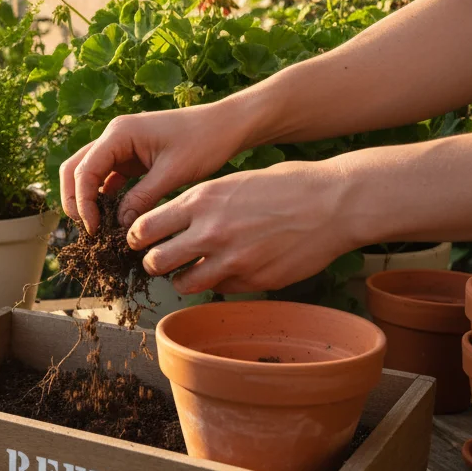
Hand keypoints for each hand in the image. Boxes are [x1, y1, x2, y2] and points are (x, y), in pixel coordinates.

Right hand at [58, 98, 258, 233]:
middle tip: (86, 229)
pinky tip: (112, 217)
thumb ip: (142, 198)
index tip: (93, 229)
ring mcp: (120, 145)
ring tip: (97, 227)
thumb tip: (120, 225)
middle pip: (75, 168)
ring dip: (87, 198)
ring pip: (88, 173)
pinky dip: (104, 196)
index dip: (83, 202)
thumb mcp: (173, 173)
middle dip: (75, 199)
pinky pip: (106, 177)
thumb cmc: (203, 143)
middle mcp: (113, 135)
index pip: (85, 170)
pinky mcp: (130, 157)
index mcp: (119, 133)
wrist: (225, 126)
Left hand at [126, 160, 355, 293]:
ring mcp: (231, 260)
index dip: (137, 237)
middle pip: (155, 260)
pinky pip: (219, 289)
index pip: (145, 226)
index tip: (139, 239)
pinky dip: (218, 283)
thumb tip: (174, 222)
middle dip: (153, 262)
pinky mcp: (253, 281)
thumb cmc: (287, 185)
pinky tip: (229, 270)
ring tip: (189, 272)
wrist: (334, 202)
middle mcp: (210, 231)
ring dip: (181, 279)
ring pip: (183, 283)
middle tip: (159, 260)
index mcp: (202, 199)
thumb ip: (202, 203)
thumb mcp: (234, 181)